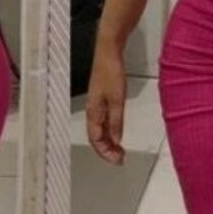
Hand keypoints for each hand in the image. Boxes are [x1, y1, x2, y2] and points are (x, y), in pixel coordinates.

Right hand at [86, 46, 127, 164]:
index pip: (96, 140)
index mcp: (93, 112)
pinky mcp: (101, 99)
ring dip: (109, 142)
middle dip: (107, 150)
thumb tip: (116, 139)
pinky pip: (103, 121)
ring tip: (120, 149)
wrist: (108, 53)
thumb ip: (116, 121)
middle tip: (120, 158)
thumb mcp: (117, 100)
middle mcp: (92, 111)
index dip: (106, 153)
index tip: (118, 160)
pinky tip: (117, 132)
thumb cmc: (110, 72)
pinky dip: (109, 131)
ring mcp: (96, 105)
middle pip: (96, 138)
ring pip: (99, 130)